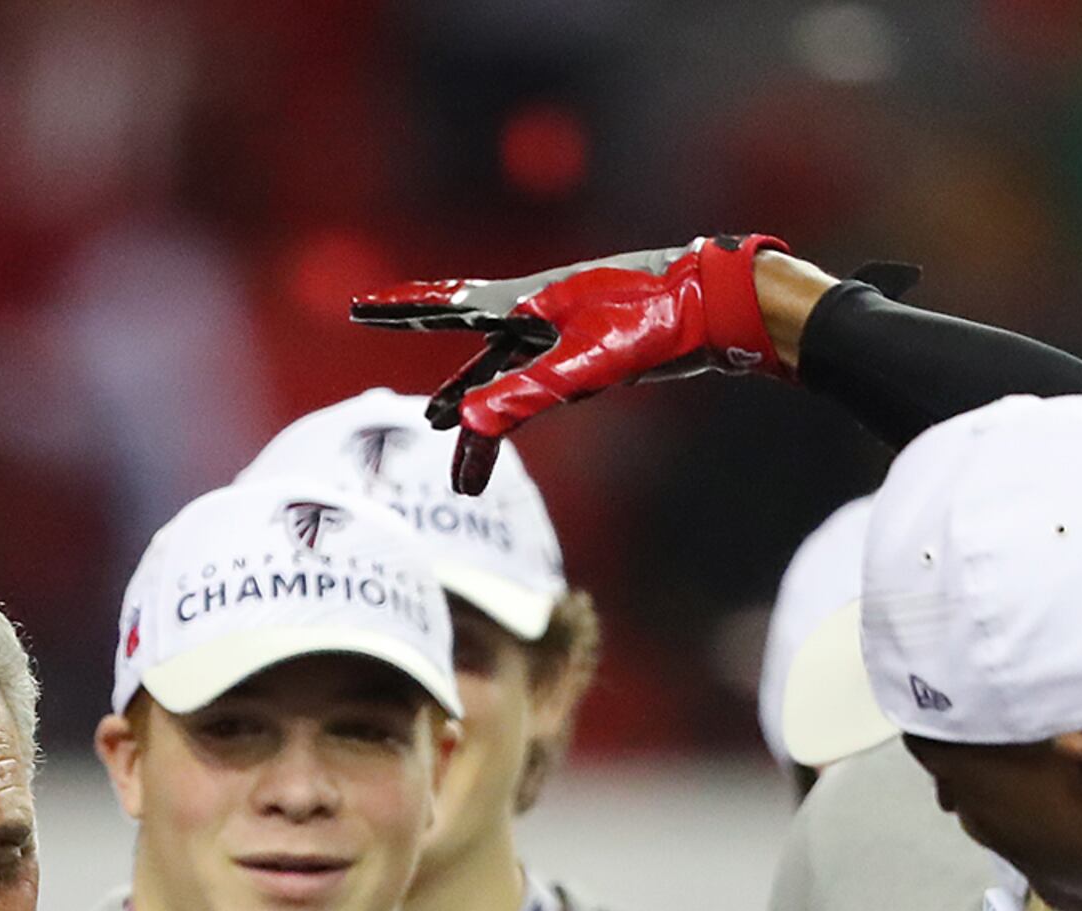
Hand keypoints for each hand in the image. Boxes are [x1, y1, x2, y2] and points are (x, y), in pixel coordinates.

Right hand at [354, 236, 785, 490]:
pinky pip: (533, 375)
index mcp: (529, 302)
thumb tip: (466, 427)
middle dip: (440, 382)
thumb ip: (524, 395)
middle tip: (407, 405)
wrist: (722, 306)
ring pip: (504, 371)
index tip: (359, 307)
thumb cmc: (657, 322)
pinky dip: (511, 399)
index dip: (402, 310)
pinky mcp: (592, 345)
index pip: (449, 307)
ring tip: (443, 438)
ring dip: (475, 406)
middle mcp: (540, 310)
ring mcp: (566, 328)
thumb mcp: (586, 366)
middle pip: (473, 352)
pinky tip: (503, 417)